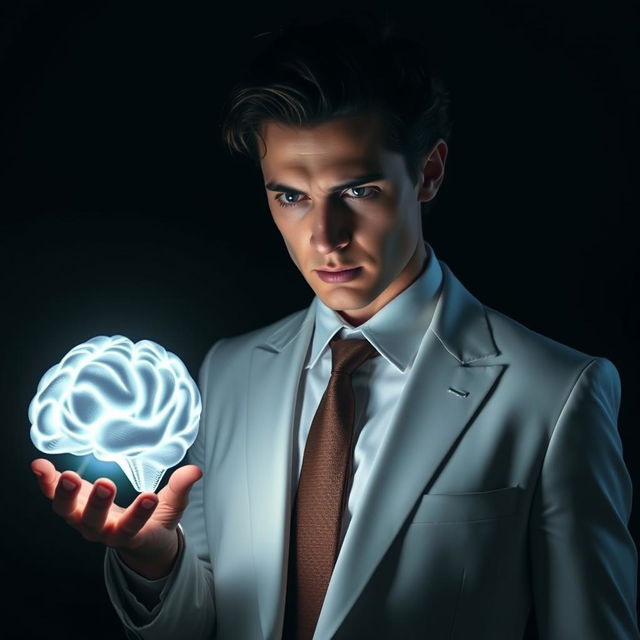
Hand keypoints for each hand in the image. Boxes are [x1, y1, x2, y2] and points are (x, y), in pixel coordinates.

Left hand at [31, 458, 202, 578]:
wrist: (132, 539)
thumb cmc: (154, 523)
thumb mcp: (172, 509)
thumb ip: (180, 490)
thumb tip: (195, 471)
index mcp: (129, 535)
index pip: (133, 528)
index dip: (139, 514)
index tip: (150, 498)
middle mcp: (101, 531)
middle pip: (94, 524)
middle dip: (98, 505)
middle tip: (106, 484)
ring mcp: (83, 519)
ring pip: (68, 512)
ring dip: (65, 494)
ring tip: (67, 475)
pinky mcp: (72, 504)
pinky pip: (54, 495)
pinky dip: (46, 482)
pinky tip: (39, 465)